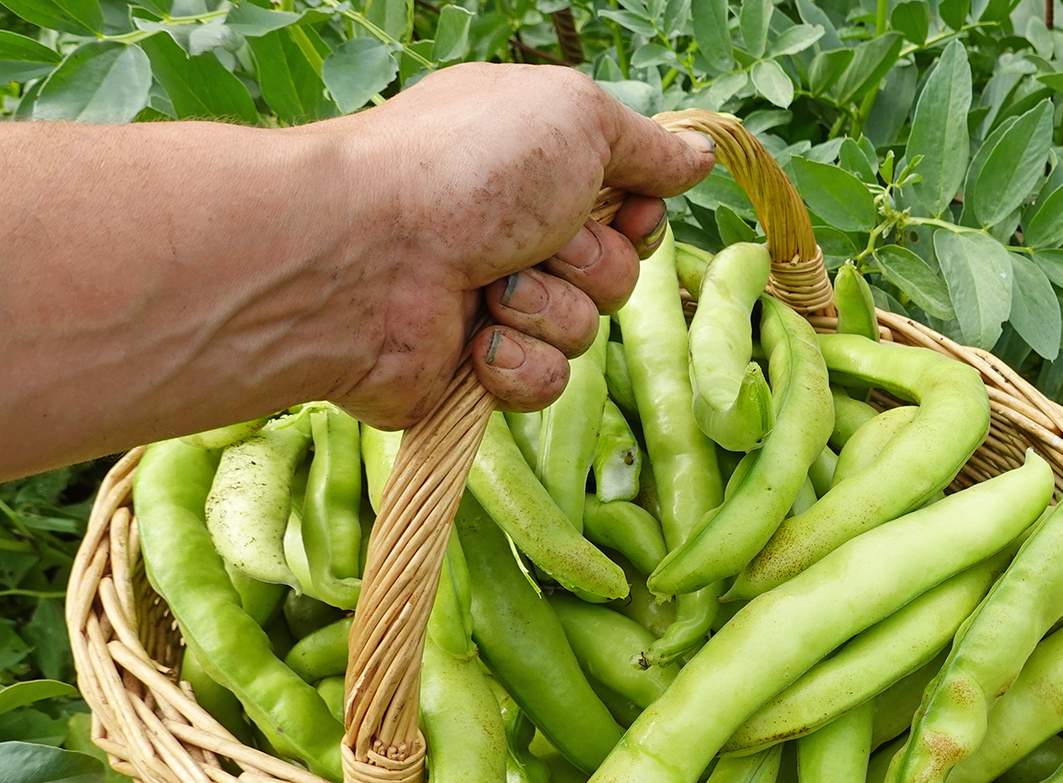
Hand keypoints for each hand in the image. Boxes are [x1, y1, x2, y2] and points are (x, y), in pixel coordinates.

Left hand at [324, 64, 714, 428]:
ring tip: (492, 290)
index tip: (626, 209)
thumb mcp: (573, 118)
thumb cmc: (464, 169)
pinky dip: (518, 363)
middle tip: (538, 242)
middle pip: (617, 272)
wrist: (363, 256)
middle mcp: (513, 232)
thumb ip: (644, 146)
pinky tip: (475, 341)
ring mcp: (492, 303)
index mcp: (533, 167)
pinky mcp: (472, 370)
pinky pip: (545, 384)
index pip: (627, 207)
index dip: (638, 215)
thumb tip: (699, 156)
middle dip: (591, 263)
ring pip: (584, 332)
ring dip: (550, 311)